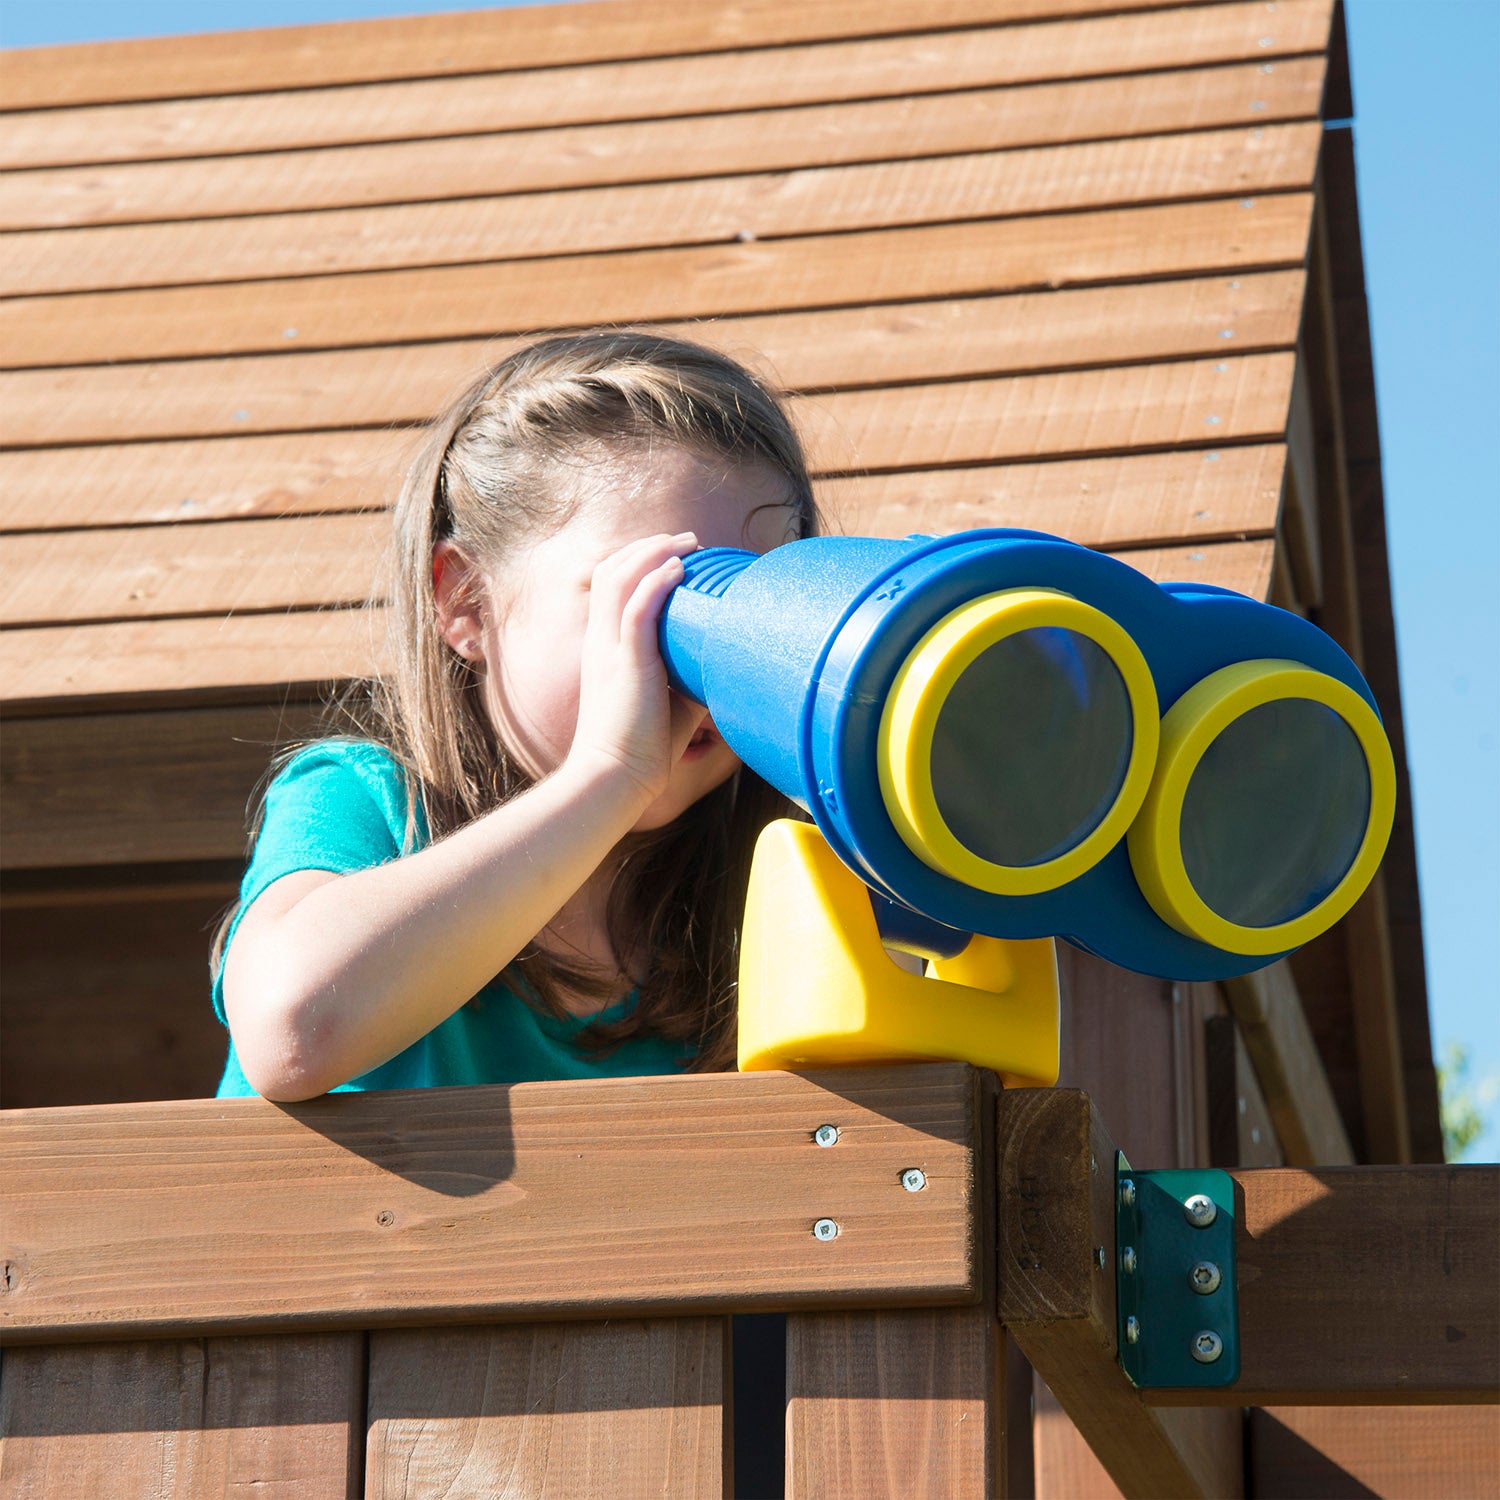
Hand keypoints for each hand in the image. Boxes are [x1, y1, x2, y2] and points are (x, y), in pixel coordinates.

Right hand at [566, 531, 703, 807]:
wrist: (615, 778)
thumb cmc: (643, 747)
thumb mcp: (666, 700)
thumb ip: (686, 675)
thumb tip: (722, 664)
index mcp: (603, 648)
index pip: (609, 587)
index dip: (637, 562)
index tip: (673, 555)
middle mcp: (601, 641)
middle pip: (612, 570)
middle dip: (648, 546)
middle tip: (687, 541)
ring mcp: (610, 650)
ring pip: (620, 579)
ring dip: (655, 553)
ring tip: (688, 544)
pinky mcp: (626, 663)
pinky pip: (636, 609)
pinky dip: (656, 582)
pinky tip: (679, 569)